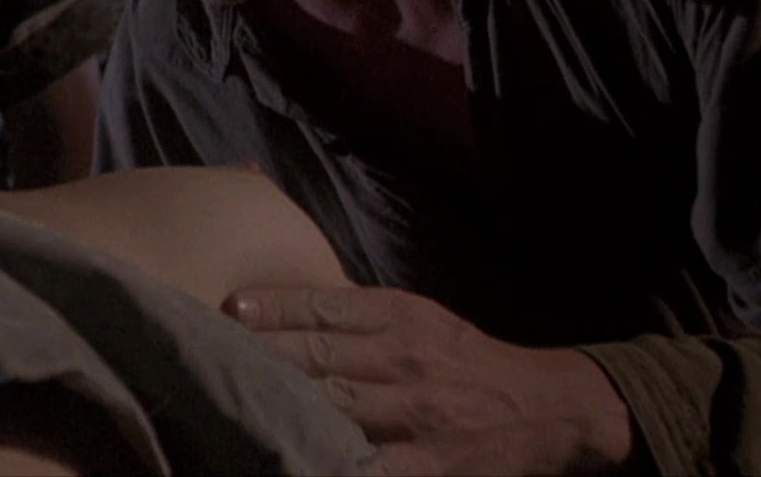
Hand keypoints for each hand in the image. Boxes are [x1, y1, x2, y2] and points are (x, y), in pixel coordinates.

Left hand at [225, 286, 633, 475]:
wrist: (550, 407)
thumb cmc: (469, 361)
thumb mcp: (423, 319)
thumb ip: (363, 312)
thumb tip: (291, 299)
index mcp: (402, 318)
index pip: (327, 306)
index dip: (276, 306)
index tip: (230, 306)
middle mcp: (406, 359)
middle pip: (321, 354)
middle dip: (266, 353)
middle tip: (210, 349)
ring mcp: (417, 413)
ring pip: (338, 405)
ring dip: (285, 405)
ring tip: (234, 403)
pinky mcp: (430, 462)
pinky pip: (372, 465)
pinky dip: (333, 464)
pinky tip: (293, 462)